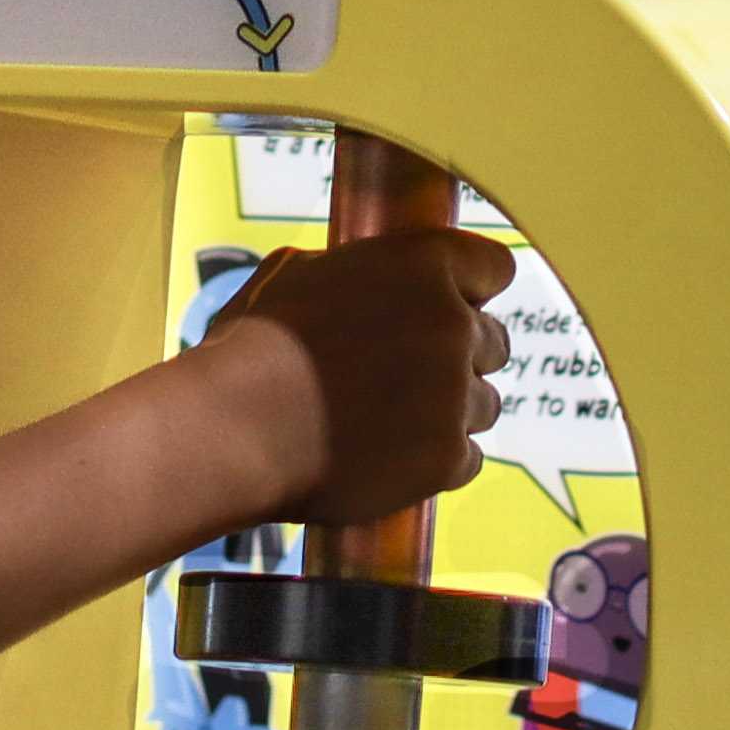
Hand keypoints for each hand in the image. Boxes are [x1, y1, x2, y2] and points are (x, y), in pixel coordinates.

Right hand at [206, 222, 513, 527]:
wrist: (235, 429)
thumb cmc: (252, 348)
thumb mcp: (297, 273)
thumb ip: (354, 272)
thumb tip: (359, 279)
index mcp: (423, 267)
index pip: (494, 268)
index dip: (472, 289)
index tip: (453, 306)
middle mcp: (452, 326)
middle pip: (495, 342)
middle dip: (461, 356)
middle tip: (410, 374)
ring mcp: (455, 396)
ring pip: (484, 404)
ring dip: (450, 412)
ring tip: (392, 422)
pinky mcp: (446, 458)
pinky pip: (466, 459)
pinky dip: (437, 463)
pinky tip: (392, 458)